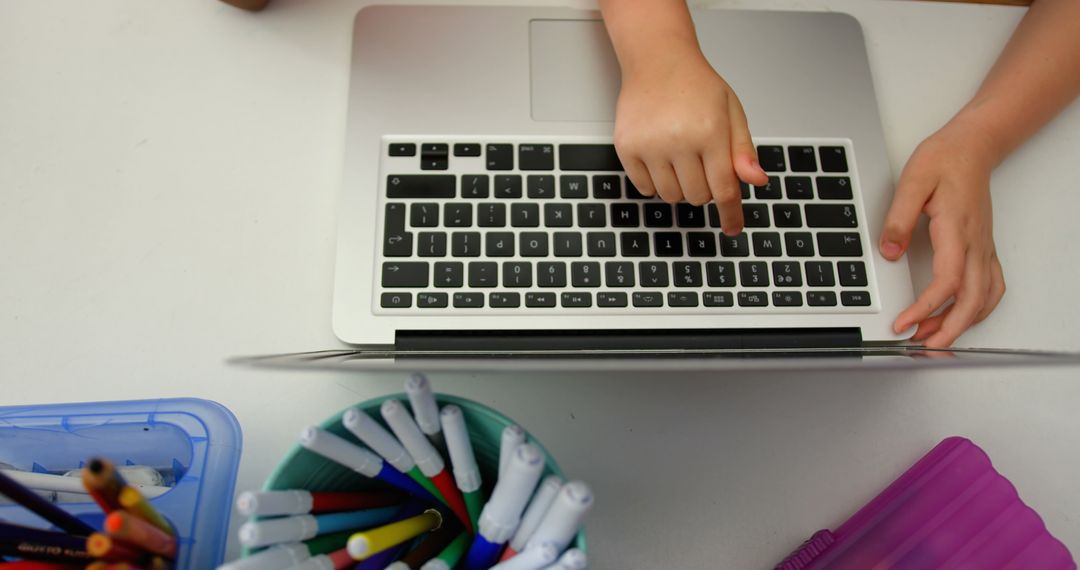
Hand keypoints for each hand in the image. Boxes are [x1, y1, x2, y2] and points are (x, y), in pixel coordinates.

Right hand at [612, 46, 768, 234]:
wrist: (657, 61)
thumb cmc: (697, 86)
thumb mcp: (732, 113)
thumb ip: (743, 151)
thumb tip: (756, 182)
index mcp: (710, 132)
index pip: (724, 189)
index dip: (731, 213)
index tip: (733, 228)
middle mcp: (678, 141)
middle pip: (697, 196)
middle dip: (704, 188)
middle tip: (701, 163)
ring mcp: (649, 146)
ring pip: (670, 196)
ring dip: (680, 187)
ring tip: (680, 159)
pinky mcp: (627, 148)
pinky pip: (644, 188)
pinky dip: (655, 183)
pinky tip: (660, 160)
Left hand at [880, 120, 1005, 347]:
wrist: (972, 147)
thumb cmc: (945, 160)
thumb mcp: (912, 182)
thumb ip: (899, 219)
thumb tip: (888, 251)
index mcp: (956, 231)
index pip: (946, 282)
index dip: (926, 309)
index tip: (904, 324)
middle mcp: (975, 244)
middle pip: (971, 301)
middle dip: (948, 330)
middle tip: (921, 346)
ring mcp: (983, 248)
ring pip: (983, 298)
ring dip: (962, 323)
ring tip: (933, 336)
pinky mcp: (983, 248)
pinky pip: (990, 287)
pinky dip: (978, 309)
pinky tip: (960, 316)